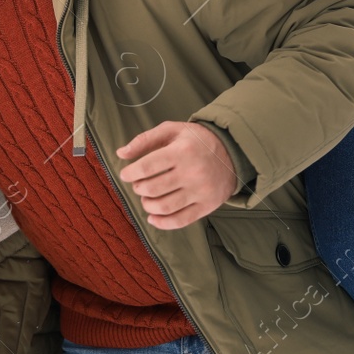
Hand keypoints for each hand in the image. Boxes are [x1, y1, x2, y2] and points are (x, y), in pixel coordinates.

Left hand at [117, 121, 237, 229]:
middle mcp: (192, 172)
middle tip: (139, 184)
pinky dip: (162, 223)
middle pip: (152, 188)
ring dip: (147, 205)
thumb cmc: (196, 140)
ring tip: (147, 198)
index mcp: (182, 151)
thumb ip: (145, 140)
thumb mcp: (172, 130)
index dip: (130, 173)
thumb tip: (121, 153)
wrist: (232, 151)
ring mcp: (200, 191)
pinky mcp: (206, 206)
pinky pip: (180, 221)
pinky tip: (153, 217)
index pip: (147, 167)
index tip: (126, 174)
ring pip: (164, 207)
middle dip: (138, 188)